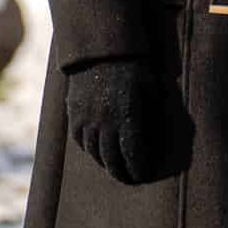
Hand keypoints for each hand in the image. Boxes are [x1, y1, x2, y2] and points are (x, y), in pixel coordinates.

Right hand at [64, 56, 159, 184]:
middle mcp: (104, 121)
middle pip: (110, 158)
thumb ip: (151, 116)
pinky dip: (89, 148)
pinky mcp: (73, 112)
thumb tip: (155, 141)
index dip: (138, 167)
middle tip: (129, 178)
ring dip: (104, 162)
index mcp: (126, 116)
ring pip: (93, 151)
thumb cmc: (135, 67)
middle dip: (121, 172)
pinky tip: (97, 150)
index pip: (132, 153)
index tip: (144, 175)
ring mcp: (85, 118)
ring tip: (114, 166)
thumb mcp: (150, 90)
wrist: (102, 48)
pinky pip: (79, 139)